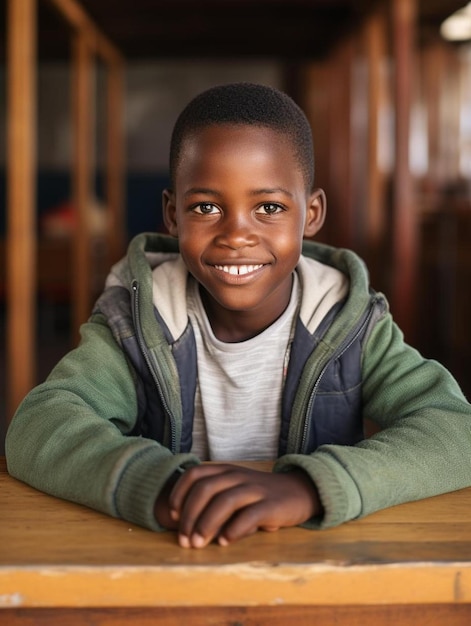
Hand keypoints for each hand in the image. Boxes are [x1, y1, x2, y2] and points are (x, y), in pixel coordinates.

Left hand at [166, 464, 321, 547]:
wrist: (297, 492)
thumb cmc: (258, 496)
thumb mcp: (234, 489)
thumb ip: (213, 501)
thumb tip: (186, 526)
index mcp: (225, 470)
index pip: (194, 474)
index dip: (179, 493)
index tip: (172, 515)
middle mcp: (237, 476)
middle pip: (205, 489)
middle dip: (189, 515)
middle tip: (184, 540)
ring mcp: (254, 489)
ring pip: (225, 501)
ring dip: (207, 524)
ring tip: (198, 543)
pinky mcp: (270, 504)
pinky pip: (249, 515)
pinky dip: (234, 529)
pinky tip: (225, 542)